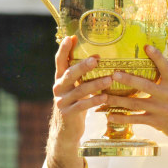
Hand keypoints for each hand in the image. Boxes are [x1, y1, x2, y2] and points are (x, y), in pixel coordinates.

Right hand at [46, 36, 110, 167]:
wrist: (65, 130)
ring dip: (95, 84)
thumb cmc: (76, 102)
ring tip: (109, 79)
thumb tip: (97, 54)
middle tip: (96, 59)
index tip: (70, 37)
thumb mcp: (75, 87)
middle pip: (69, 74)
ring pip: (79, 91)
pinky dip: (94, 101)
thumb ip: (81, 74)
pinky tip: (106, 97)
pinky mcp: (68, 114)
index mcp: (60, 78)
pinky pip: (83, 106)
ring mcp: (62, 101)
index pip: (60, 61)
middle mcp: (58, 88)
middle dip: (82, 66)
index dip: (64, 49)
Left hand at [106, 45, 167, 154]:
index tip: (146, 46)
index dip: (156, 55)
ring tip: (103, 97)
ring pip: (134, 103)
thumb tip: (156, 69)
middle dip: (126, 79)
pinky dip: (121, 118)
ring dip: (117, 100)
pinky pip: (135, 119)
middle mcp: (167, 95)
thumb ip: (167, 81)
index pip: (165, 66)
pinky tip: (110, 117)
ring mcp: (160, 109)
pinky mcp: (156, 122)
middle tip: (112, 74)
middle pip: (143, 85)